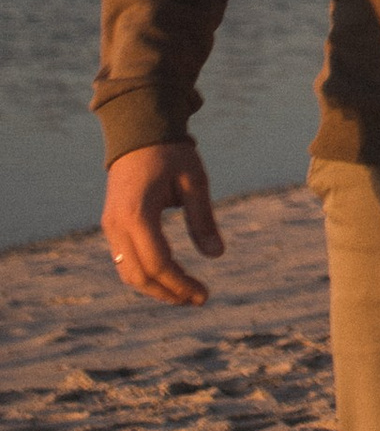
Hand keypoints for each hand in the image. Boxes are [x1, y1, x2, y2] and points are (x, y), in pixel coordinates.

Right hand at [104, 141, 225, 306]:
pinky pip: (124, 261)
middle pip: (139, 276)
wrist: (138, 132)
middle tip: (199, 299)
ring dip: (155, 288)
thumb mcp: (194, 181)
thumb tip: (217, 255)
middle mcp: (117, 225)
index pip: (158, 263)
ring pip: (128, 273)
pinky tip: (170, 277)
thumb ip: (202, 218)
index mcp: (138, 214)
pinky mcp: (111, 225)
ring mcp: (110, 226)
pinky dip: (145, 275)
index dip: (180, 284)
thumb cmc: (170, 153)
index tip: (203, 294)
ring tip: (186, 294)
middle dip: (168, 293)